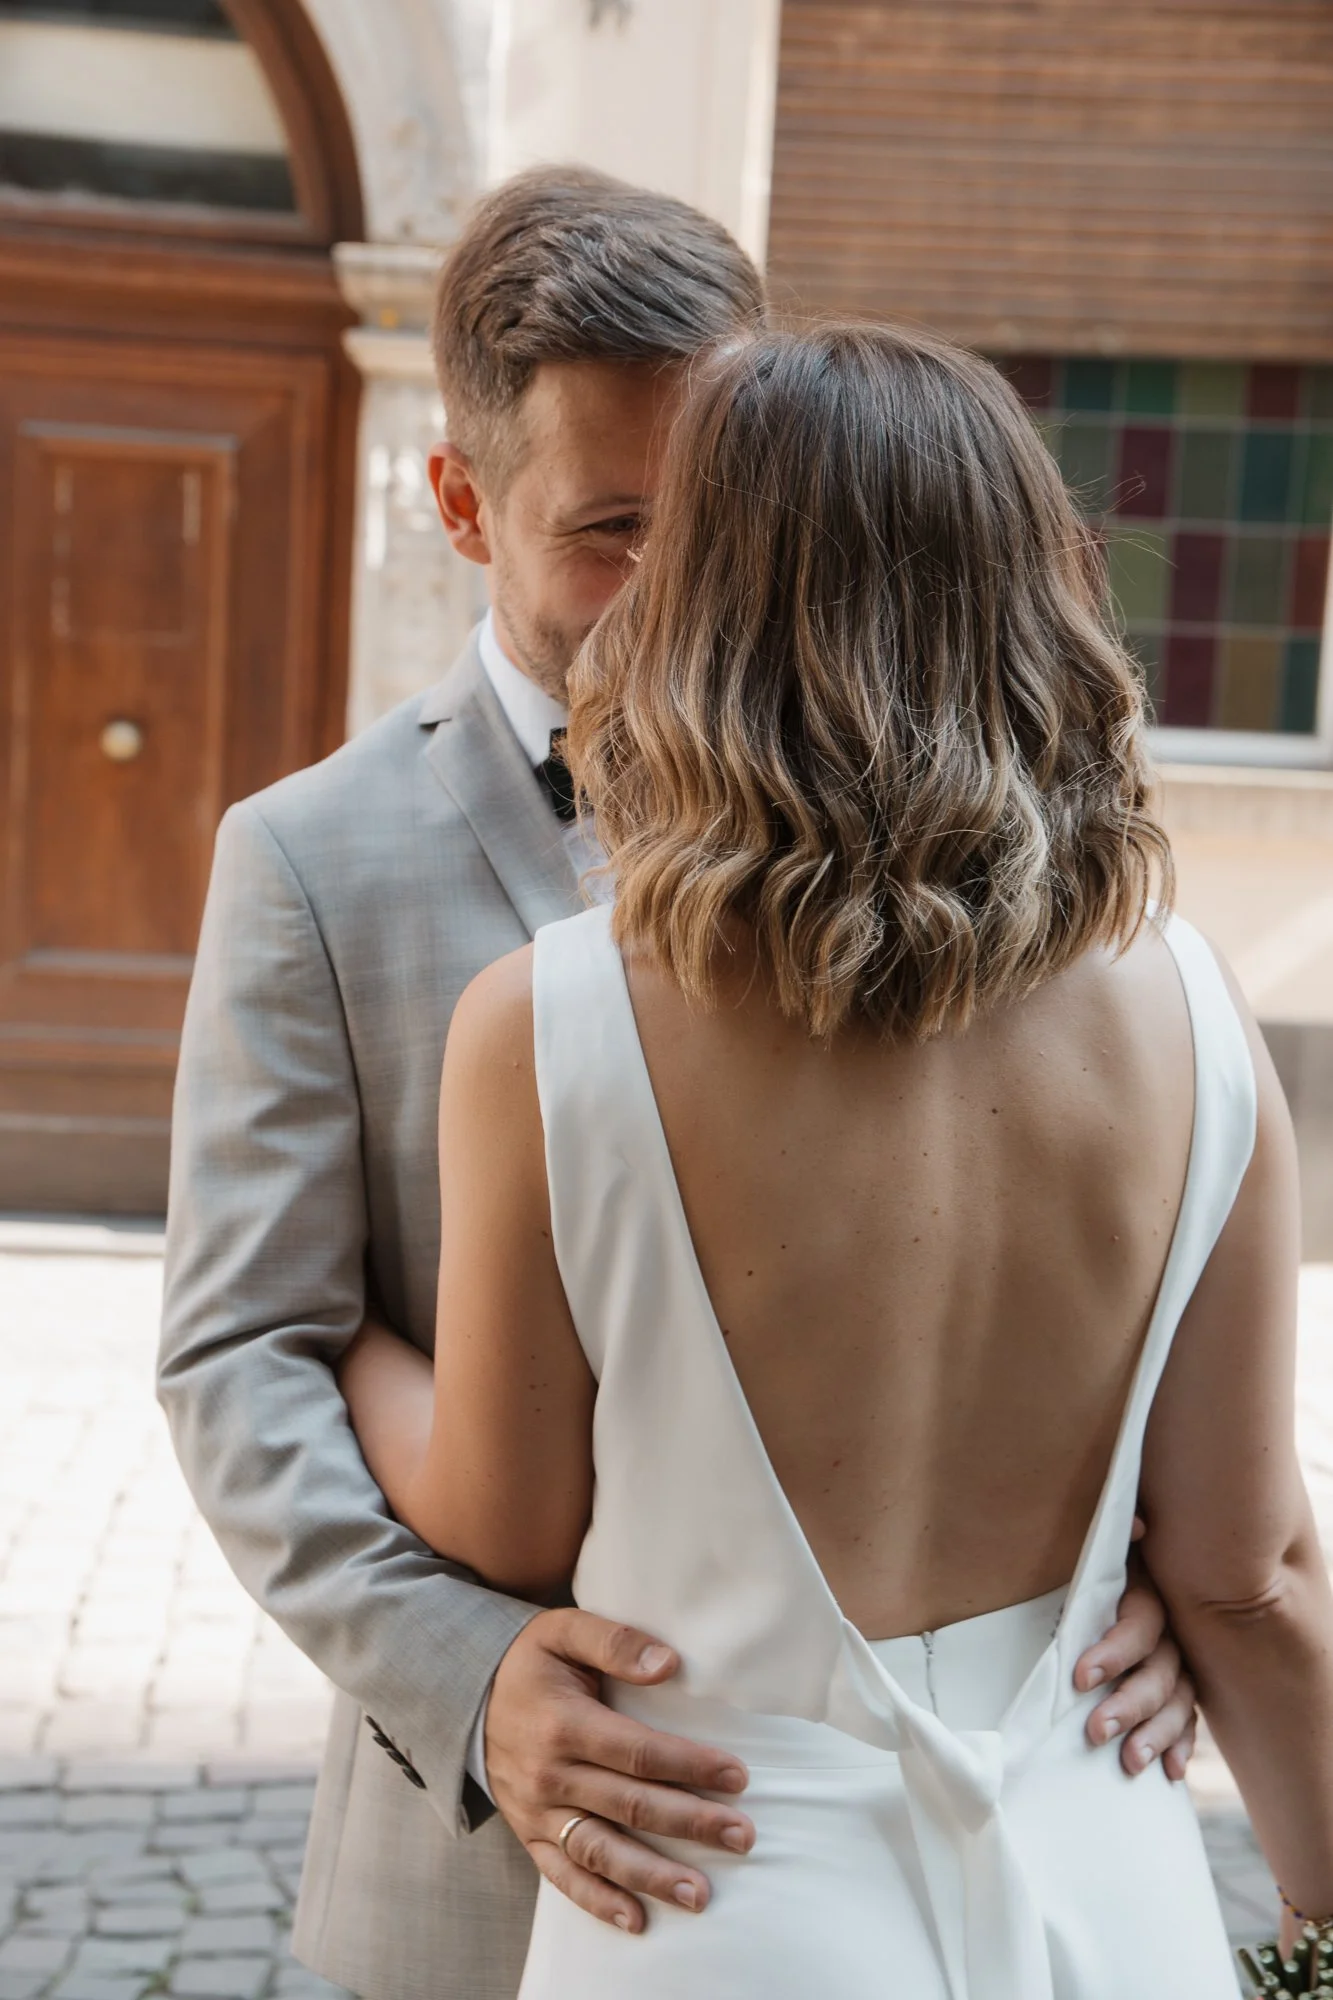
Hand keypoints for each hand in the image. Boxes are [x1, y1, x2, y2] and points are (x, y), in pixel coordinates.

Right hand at [485, 1608, 755, 1932]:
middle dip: (690, 1824)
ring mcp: (537, 1812)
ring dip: (652, 1876)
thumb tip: (669, 1664)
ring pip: (601, 1851)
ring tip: (700, 1894)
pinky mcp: (529, 1835)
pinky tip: (638, 1921)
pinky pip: (563, 1876)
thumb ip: (615, 1642)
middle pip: (630, 1806)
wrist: (466, 1697)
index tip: (737, 1776)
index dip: (689, 1765)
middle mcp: (550, 1775)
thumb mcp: (564, 1631)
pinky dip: (599, 1902)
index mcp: (564, 1724)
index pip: (637, 1752)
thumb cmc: (530, 1661)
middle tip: (742, 1836)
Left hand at [1073, 1545, 1196, 1781]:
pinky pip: (1187, 1720)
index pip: (1140, 1627)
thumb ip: (1116, 1537)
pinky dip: (1179, 1746)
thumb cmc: (1099, 1562)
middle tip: (1095, 1730)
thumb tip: (1137, 1524)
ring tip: (1130, 1762)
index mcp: (1147, 1596)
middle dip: (1129, 1704)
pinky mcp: (1178, 1688)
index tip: (1080, 1676)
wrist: (1126, 1569)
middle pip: (1160, 1672)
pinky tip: (1169, 1772)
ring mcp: (1179, 1662)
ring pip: (1177, 1701)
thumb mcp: (1103, 1547)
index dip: (1114, 1651)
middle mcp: (1170, 1631)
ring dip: (1155, 1734)